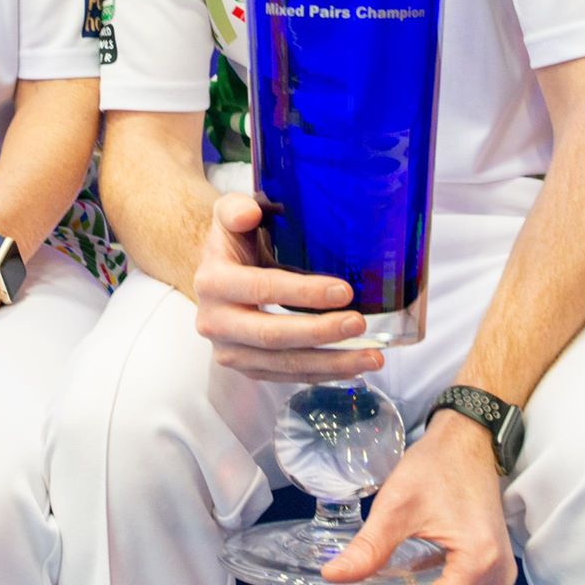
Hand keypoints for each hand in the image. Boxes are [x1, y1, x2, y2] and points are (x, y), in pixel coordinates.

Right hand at [191, 192, 383, 383]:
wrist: (216, 275)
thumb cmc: (233, 242)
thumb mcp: (229, 215)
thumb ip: (236, 208)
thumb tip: (250, 212)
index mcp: (213, 282)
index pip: (261, 289)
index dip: (303, 293)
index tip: (344, 290)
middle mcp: (215, 322)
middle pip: (272, 336)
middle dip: (319, 333)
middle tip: (359, 324)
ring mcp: (229, 351)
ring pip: (283, 365)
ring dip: (330, 363)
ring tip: (370, 357)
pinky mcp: (246, 368)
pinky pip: (286, 377)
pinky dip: (321, 374)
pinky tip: (352, 368)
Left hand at [322, 413, 516, 584]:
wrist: (467, 440)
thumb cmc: (437, 465)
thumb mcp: (396, 506)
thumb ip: (368, 548)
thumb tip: (333, 576)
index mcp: (478, 562)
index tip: (382, 575)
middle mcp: (498, 574)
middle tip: (391, 560)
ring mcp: (501, 571)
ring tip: (408, 552)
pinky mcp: (497, 565)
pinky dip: (438, 578)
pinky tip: (423, 553)